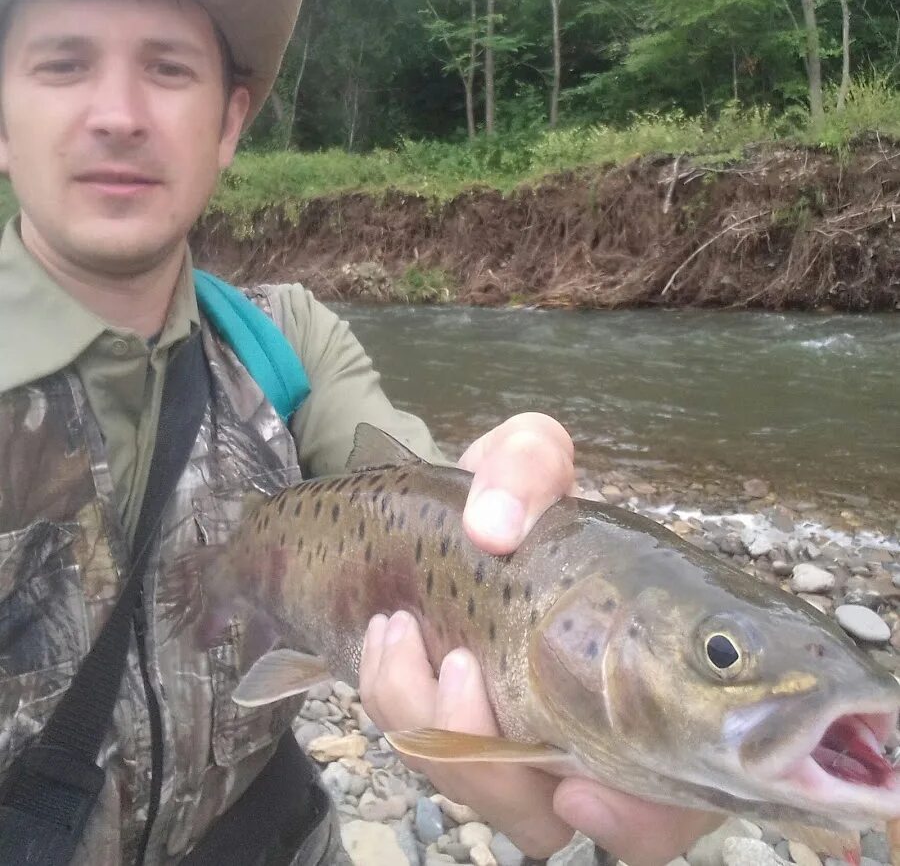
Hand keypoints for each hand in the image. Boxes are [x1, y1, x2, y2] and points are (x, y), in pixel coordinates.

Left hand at [359, 413, 720, 860]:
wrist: (449, 522)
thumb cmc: (513, 499)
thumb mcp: (526, 458)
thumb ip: (527, 463)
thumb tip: (493, 531)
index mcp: (649, 678)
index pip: (679, 799)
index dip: (639, 822)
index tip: (576, 786)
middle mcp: (597, 730)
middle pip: (561, 822)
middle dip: (496, 769)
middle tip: (457, 666)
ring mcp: (527, 742)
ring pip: (489, 800)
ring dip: (434, 730)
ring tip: (399, 628)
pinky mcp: (462, 736)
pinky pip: (429, 761)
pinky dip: (396, 708)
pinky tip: (389, 640)